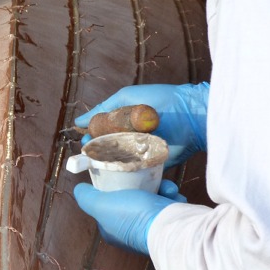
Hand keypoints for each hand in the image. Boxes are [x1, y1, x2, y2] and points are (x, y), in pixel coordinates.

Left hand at [73, 182, 179, 254]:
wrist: (170, 228)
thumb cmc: (132, 214)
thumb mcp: (101, 204)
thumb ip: (86, 197)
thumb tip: (79, 189)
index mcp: (110, 229)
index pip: (106, 202)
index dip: (111, 185)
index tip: (118, 171)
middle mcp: (128, 231)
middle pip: (130, 197)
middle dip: (140, 184)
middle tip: (147, 175)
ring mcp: (149, 228)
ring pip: (151, 198)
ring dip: (160, 188)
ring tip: (166, 187)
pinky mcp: (167, 225)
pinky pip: (167, 205)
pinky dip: (171, 197)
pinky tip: (174, 195)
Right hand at [75, 83, 208, 166]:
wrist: (191, 114)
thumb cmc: (160, 100)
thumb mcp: (127, 98)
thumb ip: (104, 109)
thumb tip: (78, 121)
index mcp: (123, 124)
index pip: (101, 134)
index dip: (92, 138)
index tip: (86, 140)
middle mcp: (131, 139)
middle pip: (108, 150)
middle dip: (98, 153)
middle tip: (93, 152)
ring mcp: (142, 153)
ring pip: (120, 162)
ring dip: (111, 164)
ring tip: (105, 162)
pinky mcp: (154, 165)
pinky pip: (137, 171)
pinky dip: (128, 172)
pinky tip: (119, 171)